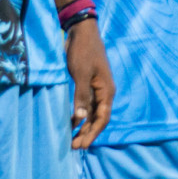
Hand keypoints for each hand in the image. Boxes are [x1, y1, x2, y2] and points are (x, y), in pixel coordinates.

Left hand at [64, 18, 113, 148]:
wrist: (81, 32)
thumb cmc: (83, 51)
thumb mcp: (81, 74)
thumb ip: (81, 96)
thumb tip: (81, 118)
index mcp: (106, 90)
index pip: (103, 118)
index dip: (93, 133)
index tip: (83, 146)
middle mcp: (104, 91)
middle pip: (98, 118)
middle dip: (88, 133)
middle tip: (74, 147)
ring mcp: (96, 88)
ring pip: (92, 113)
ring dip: (83, 126)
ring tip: (72, 138)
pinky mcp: (87, 84)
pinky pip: (86, 105)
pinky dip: (80, 115)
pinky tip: (71, 122)